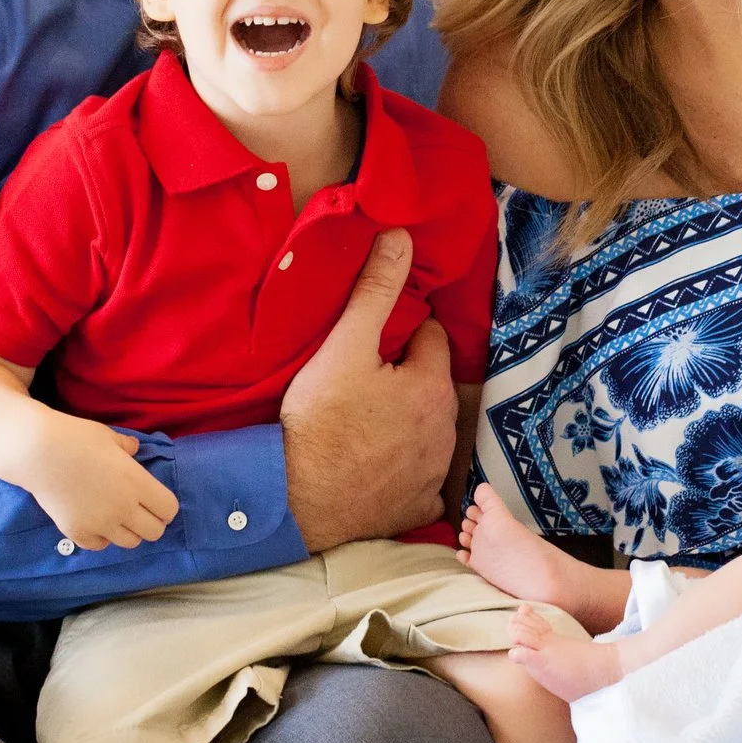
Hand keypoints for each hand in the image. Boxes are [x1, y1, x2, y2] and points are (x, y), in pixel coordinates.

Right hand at [25, 416, 180, 550]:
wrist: (37, 452)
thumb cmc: (77, 438)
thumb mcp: (109, 437)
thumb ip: (127, 447)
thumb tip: (135, 448)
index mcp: (137, 483)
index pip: (168, 510)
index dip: (165, 506)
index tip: (157, 501)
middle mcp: (123, 508)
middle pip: (154, 532)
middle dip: (152, 522)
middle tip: (140, 511)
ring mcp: (100, 524)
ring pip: (130, 543)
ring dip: (129, 531)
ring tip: (118, 517)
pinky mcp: (78, 533)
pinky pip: (100, 545)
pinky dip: (102, 537)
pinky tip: (96, 521)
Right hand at [279, 229, 457, 552]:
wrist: (295, 501)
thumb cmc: (318, 422)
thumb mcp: (343, 346)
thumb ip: (375, 290)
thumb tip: (400, 236)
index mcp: (432, 386)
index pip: (431, 337)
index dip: (402, 333)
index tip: (373, 342)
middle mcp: (445, 430)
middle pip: (433, 383)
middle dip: (409, 375)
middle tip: (365, 379)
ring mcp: (435, 473)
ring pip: (430, 428)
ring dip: (410, 420)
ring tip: (367, 420)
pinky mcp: (419, 507)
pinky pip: (422, 479)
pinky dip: (407, 470)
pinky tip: (378, 464)